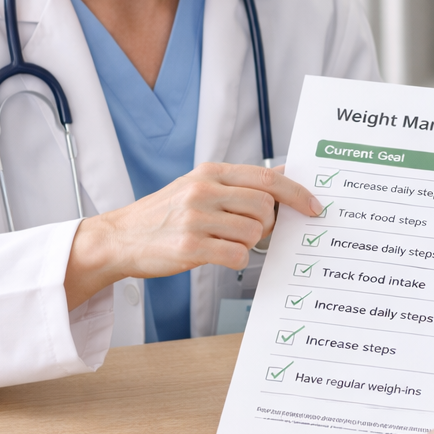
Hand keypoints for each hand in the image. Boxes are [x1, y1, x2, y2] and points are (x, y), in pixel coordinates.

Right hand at [64, 162, 318, 308]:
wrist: (120, 238)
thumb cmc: (164, 215)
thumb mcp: (199, 186)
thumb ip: (239, 183)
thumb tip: (283, 174)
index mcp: (210, 173)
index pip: (267, 178)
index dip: (297, 194)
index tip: (314, 207)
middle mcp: (204, 190)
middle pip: (265, 207)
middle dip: (267, 225)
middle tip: (251, 233)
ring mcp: (195, 218)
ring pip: (253, 233)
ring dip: (248, 244)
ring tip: (225, 243)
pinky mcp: (189, 246)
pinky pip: (237, 256)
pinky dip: (237, 260)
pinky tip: (220, 256)